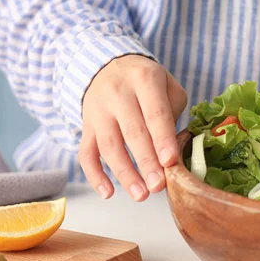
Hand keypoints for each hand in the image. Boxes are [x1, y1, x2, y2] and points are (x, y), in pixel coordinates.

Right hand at [79, 55, 187, 200]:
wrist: (106, 65)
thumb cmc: (145, 80)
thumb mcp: (167, 84)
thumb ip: (173, 111)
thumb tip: (173, 149)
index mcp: (144, 80)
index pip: (155, 113)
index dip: (162, 139)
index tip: (170, 162)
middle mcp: (118, 93)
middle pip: (132, 132)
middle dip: (146, 162)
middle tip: (159, 186)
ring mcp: (98, 110)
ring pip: (109, 146)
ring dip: (125, 173)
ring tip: (141, 195)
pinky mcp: (86, 125)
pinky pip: (86, 152)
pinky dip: (94, 175)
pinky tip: (108, 193)